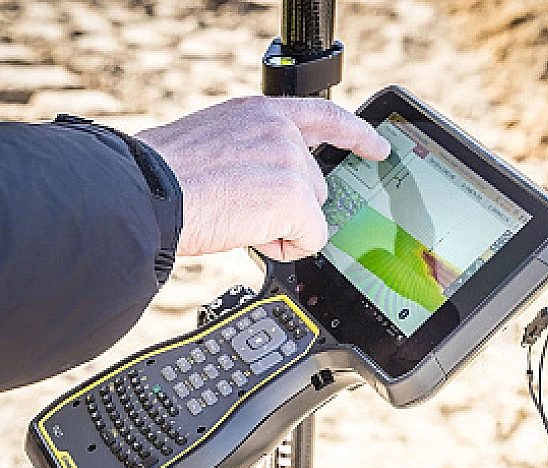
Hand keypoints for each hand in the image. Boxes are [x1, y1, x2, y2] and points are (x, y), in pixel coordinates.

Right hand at [136, 96, 389, 260]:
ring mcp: (292, 162)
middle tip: (244, 210)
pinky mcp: (296, 197)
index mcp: (260, 114)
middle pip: (314, 185)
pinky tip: (248, 234)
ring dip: (282, 226)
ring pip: (312, 213)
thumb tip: (263, 185)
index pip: (323, 116)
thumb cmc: (165, 176)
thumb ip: (252, 154)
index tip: (376, 146)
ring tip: (236, 219)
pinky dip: (285, 246)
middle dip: (289, 207)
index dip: (355, 133)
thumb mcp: (214, 146)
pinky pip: (311, 238)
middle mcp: (282, 132)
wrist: (144, 191)